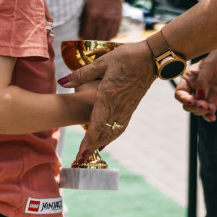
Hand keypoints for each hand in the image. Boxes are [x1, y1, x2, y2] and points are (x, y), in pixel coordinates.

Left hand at [60, 41, 154, 155]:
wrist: (153, 58)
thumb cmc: (128, 57)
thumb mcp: (102, 62)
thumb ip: (82, 74)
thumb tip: (63, 81)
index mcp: (108, 96)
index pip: (96, 125)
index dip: (88, 142)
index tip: (81, 154)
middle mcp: (118, 107)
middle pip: (104, 134)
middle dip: (91, 148)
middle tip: (81, 159)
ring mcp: (126, 108)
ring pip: (113, 132)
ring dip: (101, 143)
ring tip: (91, 152)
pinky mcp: (132, 106)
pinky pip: (121, 126)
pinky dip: (113, 136)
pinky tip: (108, 139)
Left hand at [79, 0, 122, 39]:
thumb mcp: (86, 6)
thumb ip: (83, 20)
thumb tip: (80, 33)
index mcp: (93, 16)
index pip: (87, 35)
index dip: (83, 38)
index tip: (81, 38)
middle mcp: (103, 20)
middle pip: (97, 39)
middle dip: (91, 41)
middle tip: (88, 40)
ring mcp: (112, 21)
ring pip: (106, 38)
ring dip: (101, 40)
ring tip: (96, 38)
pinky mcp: (119, 20)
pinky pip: (114, 34)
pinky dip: (109, 36)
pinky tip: (104, 33)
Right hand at [174, 47, 216, 121]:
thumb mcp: (211, 65)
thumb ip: (203, 80)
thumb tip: (199, 97)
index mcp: (189, 78)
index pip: (180, 92)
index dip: (183, 98)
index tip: (192, 100)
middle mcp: (194, 88)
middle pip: (187, 104)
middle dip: (194, 107)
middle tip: (204, 105)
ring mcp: (204, 95)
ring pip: (197, 109)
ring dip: (202, 111)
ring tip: (211, 108)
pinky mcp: (215, 100)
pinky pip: (208, 111)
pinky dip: (209, 116)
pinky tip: (213, 117)